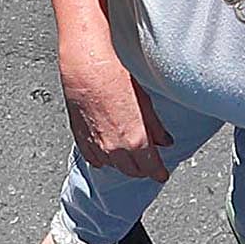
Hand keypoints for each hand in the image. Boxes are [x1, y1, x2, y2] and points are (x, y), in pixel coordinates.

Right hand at [61, 47, 170, 180]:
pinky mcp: (81, 140)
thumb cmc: (113, 77)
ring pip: (113, 166)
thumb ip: (155, 126)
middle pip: (133, 171)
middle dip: (143, 169)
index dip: (159, 173)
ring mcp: (96, 146)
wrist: (85, 68)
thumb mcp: (145, 102)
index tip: (162, 174)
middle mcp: (115, 148)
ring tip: (130, 155)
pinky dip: (103, 159)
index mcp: (135, 140)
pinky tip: (107, 152)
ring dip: (123, 163)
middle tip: (149, 164)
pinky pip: (94, 159)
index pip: (151, 168)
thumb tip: (164, 139)